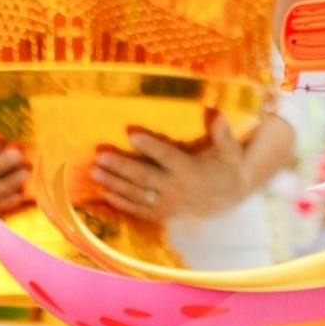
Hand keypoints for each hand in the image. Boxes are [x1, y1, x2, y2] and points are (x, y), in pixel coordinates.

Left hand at [89, 112, 259, 225]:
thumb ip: (222, 132)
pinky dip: (122, 203)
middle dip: (121, 166)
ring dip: (114, 183)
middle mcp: (176, 188)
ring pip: (137, 194)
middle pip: (144, 177)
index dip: (150, 146)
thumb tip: (216, 112)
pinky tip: (105, 194)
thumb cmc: (226, 167)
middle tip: (100, 155)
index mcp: (191, 170)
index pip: (167, 157)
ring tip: (94, 172)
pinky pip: (140, 210)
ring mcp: (168, 204)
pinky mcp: (163, 214)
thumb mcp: (230, 150)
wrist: (228, 199)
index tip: (131, 134)